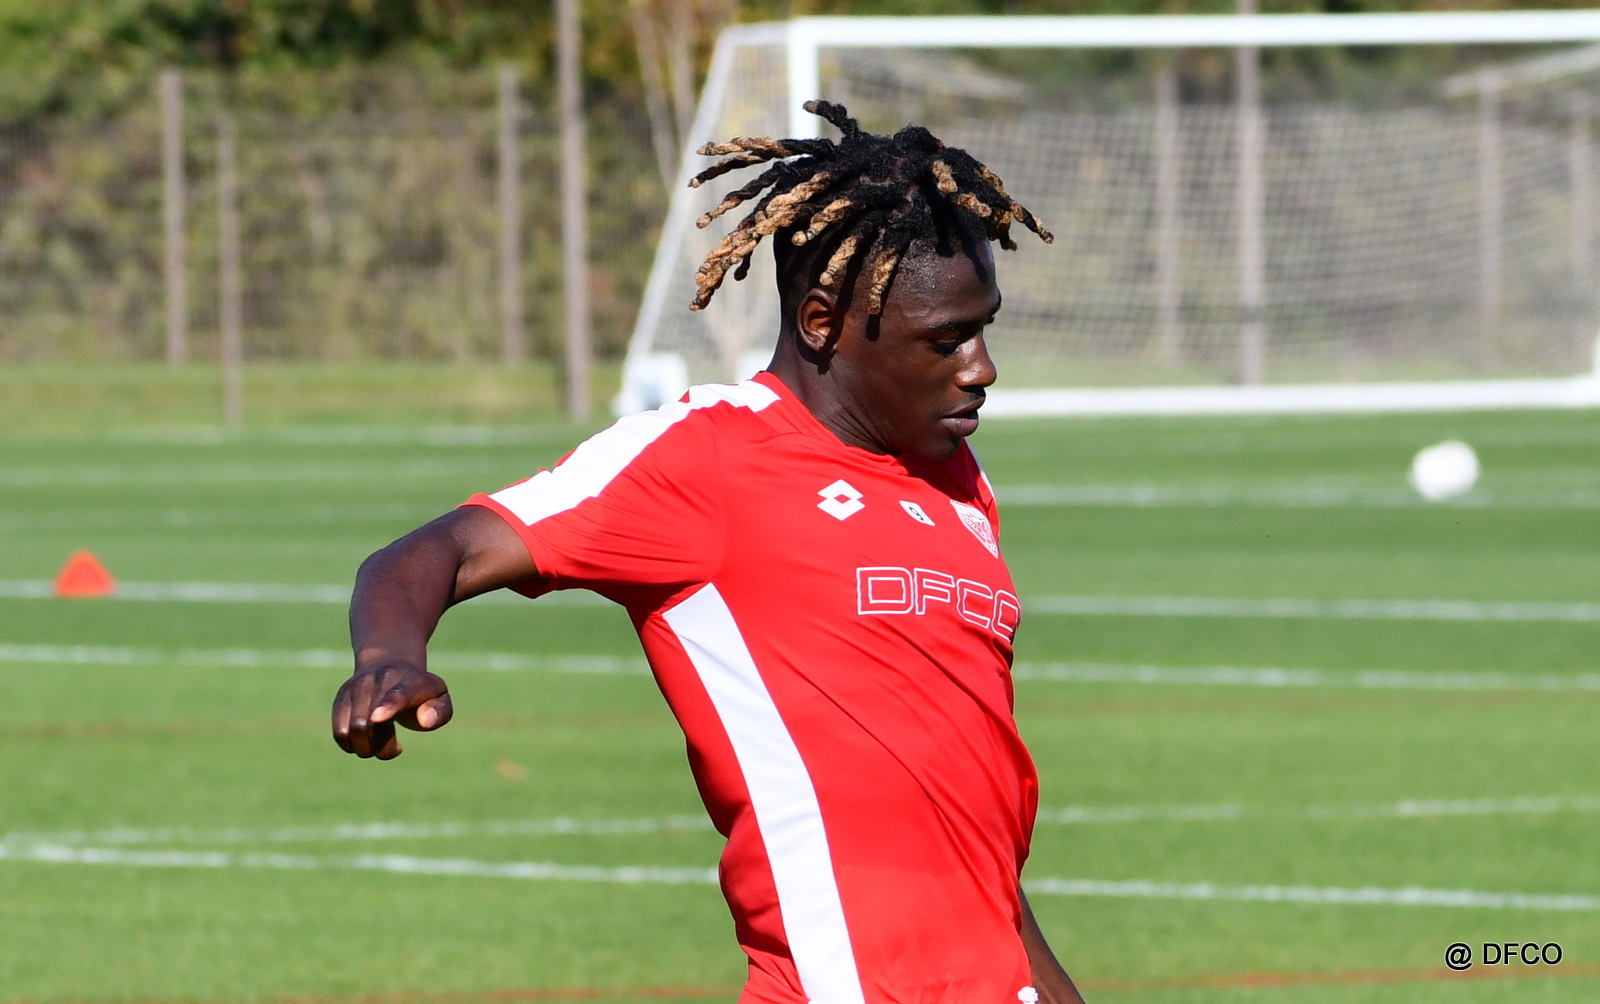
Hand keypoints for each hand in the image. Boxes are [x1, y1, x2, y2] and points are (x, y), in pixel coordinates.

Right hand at [331, 663, 452, 759]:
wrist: (390, 663)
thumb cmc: (420, 691)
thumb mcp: (440, 697)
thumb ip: (440, 711)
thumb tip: (424, 720)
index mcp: (410, 682)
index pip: (398, 694)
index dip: (388, 706)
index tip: (378, 718)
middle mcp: (379, 680)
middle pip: (371, 724)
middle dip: (383, 748)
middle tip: (396, 749)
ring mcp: (357, 687)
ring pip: (353, 730)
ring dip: (367, 749)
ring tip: (381, 745)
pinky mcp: (342, 697)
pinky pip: (340, 733)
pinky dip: (351, 746)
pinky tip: (366, 742)